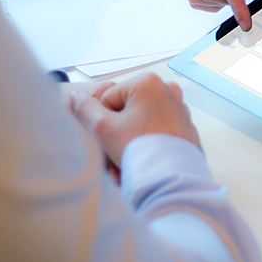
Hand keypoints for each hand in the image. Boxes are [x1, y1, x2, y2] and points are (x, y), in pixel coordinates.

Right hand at [70, 73, 200, 166]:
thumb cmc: (140, 150)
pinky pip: (158, 130)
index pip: (108, 99)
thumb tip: (76, 96)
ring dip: (131, 140)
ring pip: (141, 122)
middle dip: (118, 133)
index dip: (104, 122)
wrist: (173, 179)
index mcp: (148, 82)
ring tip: (131, 160)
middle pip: (126, 110)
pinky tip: (146, 159)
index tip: (111, 138)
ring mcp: (179, 107)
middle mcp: (167, 89)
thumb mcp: (103, 128)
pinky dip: (149, 142)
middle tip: (118, 153)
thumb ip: (85, 108)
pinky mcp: (185, 124)